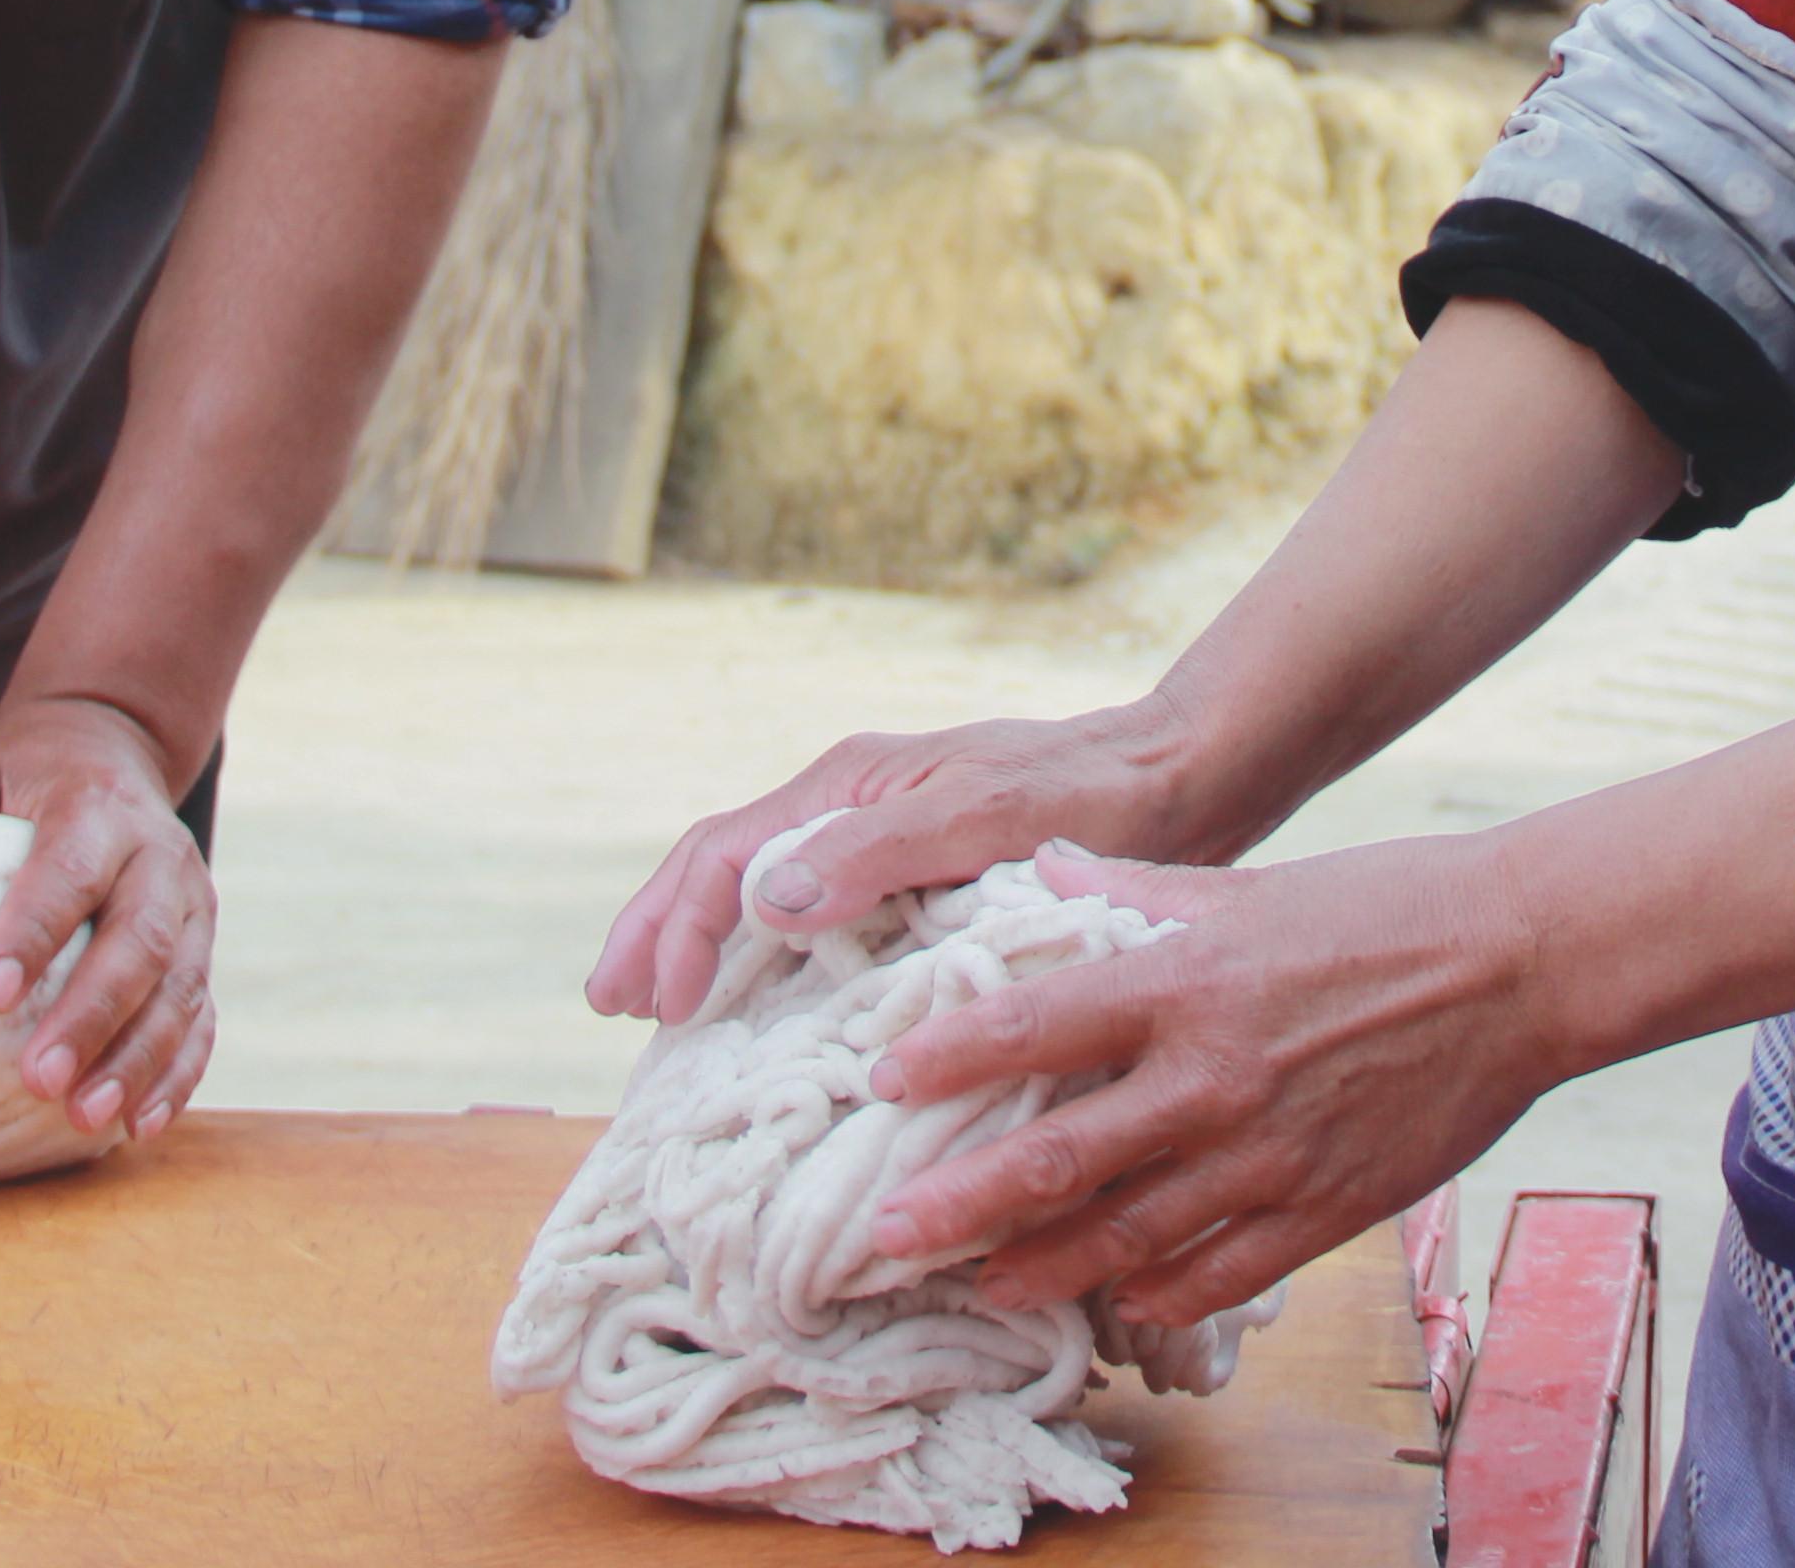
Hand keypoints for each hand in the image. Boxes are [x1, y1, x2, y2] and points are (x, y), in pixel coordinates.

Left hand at [0, 697, 217, 1141]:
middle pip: (141, 940)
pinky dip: (179, 1073)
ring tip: (85, 1117)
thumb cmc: (21, 782)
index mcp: (98, 809)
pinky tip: (143, 1123)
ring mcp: (194, 905)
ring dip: (138, 1057)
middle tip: (39, 1080)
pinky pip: (204, 1016)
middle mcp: (160, 856)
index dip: (35, 932)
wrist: (111, 752)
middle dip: (93, 1015)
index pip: (71, 871)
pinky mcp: (204, 947)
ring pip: (182, 987)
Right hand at [586, 698, 1227, 1025]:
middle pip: (720, 867)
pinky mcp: (918, 877)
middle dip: (658, 931)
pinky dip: (766, 959)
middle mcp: (852, 807)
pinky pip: (812, 917)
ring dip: (702, 946)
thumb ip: (877, 852)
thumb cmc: (1091, 798)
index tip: (655, 1008)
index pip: (722, 856)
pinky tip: (766, 1011)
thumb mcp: (988, 820)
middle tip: (611, 1007)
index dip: (676, 930)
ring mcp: (883, 841)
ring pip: (758, 891)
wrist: (1183, 781)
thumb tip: (762, 898)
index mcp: (849, 787)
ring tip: (663, 1013)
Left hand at [862, 835, 1566, 1331]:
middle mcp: (1212, 1076)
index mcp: (1186, 982)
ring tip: (981, 1287)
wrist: (1516, 962)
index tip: (881, 1080)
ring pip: (1127, 1234)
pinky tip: (1118, 1300)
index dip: (948, 1058)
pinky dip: (1159, 1292)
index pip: (1035, 1026)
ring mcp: (1267, 1153)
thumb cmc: (1380, 906)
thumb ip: (1134, 889)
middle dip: (959, 1206)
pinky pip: (1220, 1271)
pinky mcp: (1324, 1206)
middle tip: (884, 1237)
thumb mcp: (1246, 884)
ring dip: (1041, 1267)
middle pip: (1059, 1158)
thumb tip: (1037, 866)